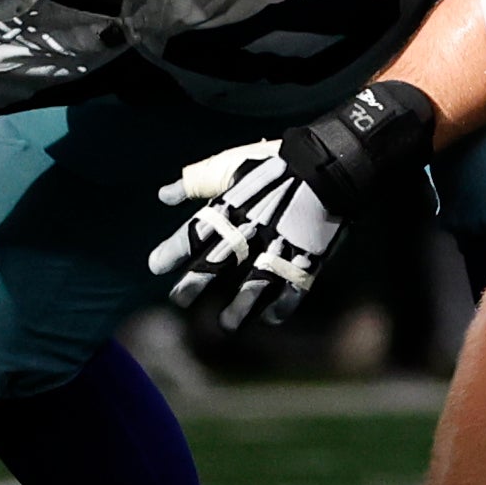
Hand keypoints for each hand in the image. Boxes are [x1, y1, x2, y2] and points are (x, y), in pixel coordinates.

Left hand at [151, 82, 433, 329]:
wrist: (331, 159)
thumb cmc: (276, 161)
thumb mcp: (231, 164)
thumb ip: (197, 180)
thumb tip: (163, 195)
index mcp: (234, 203)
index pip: (197, 230)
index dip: (175, 249)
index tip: (154, 266)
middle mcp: (255, 226)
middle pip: (220, 259)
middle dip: (198, 281)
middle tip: (179, 300)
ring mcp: (285, 241)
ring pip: (258, 280)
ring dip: (242, 305)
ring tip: (228, 325)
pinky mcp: (311, 251)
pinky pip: (298, 284)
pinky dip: (285, 303)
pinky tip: (272, 318)